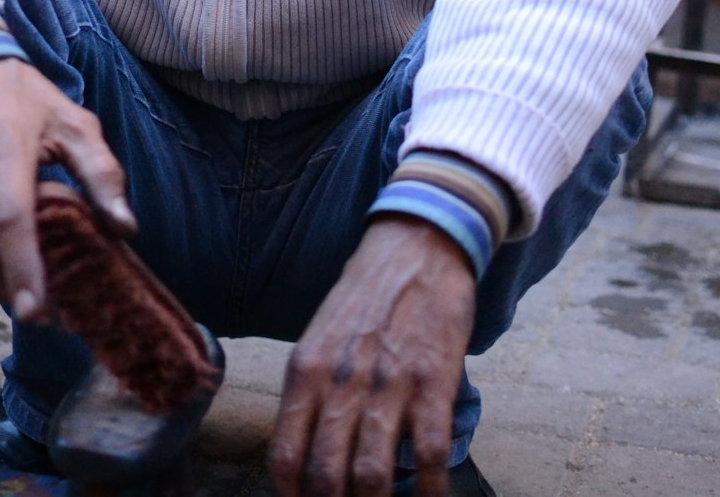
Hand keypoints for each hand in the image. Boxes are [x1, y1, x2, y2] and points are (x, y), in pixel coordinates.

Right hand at [0, 57, 135, 321]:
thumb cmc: (22, 95)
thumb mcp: (73, 120)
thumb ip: (102, 173)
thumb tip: (125, 228)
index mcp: (4, 144)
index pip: (9, 217)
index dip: (22, 268)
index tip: (39, 312)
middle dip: (14, 291)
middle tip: (54, 311)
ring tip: (30, 295)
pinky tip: (1, 274)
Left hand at [268, 217, 475, 496]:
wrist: (416, 247)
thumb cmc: (365, 297)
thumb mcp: (319, 336)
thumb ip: (311, 392)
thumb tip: (307, 456)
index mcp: (306, 370)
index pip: (285, 457)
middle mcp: (342, 381)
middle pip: (326, 477)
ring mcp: (389, 384)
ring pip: (373, 476)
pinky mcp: (433, 382)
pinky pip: (429, 456)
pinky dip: (429, 491)